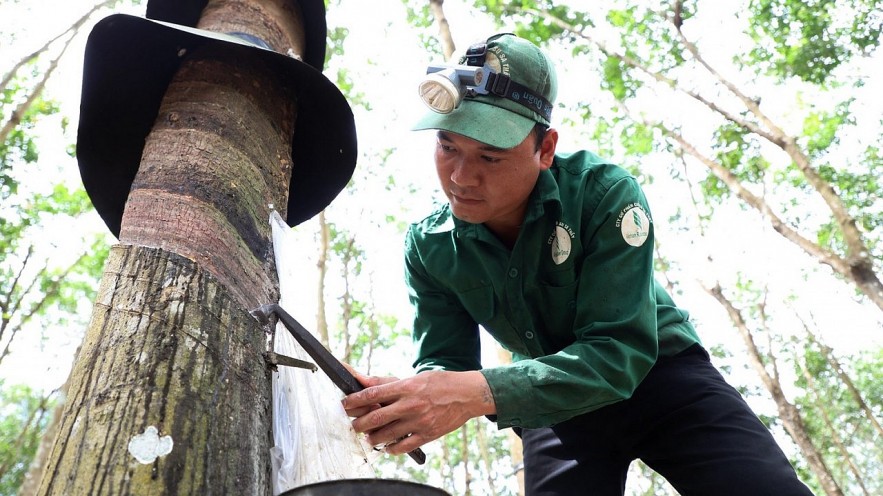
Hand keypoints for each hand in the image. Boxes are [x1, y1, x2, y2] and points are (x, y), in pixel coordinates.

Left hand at [341, 370, 495, 454]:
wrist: (467, 394)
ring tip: (368, 437)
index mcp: (406, 387)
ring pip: (386, 435)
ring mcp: (419, 421)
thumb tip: (364, 381)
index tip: (345, 404)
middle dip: (359, 423)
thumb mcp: (415, 378)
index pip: (373, 394)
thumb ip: (389, 383)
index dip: (355, 400)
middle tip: (353, 425)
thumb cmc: (440, 383)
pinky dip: (390, 448)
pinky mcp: (427, 435)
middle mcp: (410, 404)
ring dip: (372, 438)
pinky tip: (386, 446)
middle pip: (375, 417)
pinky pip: (402, 446)